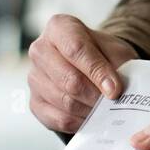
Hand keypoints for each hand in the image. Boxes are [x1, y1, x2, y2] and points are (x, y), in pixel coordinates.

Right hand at [27, 14, 138, 132]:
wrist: (90, 66)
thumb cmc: (103, 55)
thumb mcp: (116, 50)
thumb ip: (116, 65)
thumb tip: (114, 91)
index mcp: (59, 27)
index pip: (76, 49)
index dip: (97, 72)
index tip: (115, 89)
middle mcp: (40, 49)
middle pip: (69, 79)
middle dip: (96, 95)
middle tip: (114, 103)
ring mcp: (34, 77)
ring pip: (65, 101)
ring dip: (90, 110)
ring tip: (106, 109)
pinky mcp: (34, 103)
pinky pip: (59, 119)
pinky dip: (80, 122)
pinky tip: (92, 117)